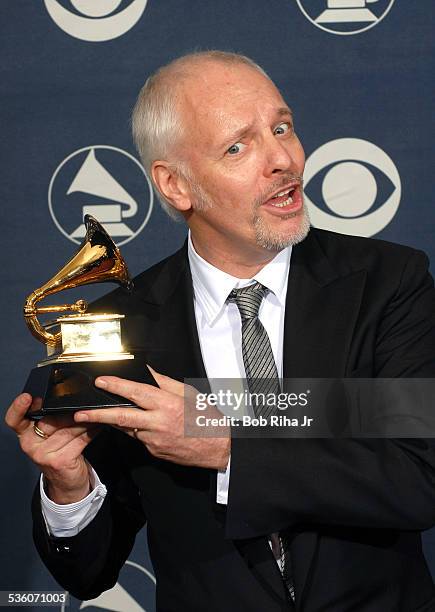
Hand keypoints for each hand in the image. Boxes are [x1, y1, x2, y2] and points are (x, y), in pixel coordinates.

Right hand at [5, 394, 99, 503]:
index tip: (27, 398)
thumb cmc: (60, 452)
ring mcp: (44, 454)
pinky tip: (98, 426)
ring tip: (96, 413)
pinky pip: (80, 439)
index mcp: (25, 434)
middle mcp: (30, 444)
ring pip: (69, 428)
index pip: (15, 420)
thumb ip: (52, 419)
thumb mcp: (50, 435)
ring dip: (86, 420)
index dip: (18, 408)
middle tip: (86, 405)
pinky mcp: (60, 461)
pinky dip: (92, 431)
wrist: (66, 482)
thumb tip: (72, 399)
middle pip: (52, 419)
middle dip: (72, 412)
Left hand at [73, 368, 230, 469]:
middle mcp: (158, 423)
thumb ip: (164, 382)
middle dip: (97, 415)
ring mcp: (154, 440)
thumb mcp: (188, 393)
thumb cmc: (206, 418)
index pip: (135, 393)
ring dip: (117, 421)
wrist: (218, 448)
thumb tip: (147, 372)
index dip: (116, 386)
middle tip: (80, 413)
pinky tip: (140, 424)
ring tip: (107, 414)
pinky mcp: (154, 452)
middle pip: (121, 417)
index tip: (100, 382)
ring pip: (128, 428)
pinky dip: (135, 430)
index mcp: (167, 404)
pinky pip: (139, 438)